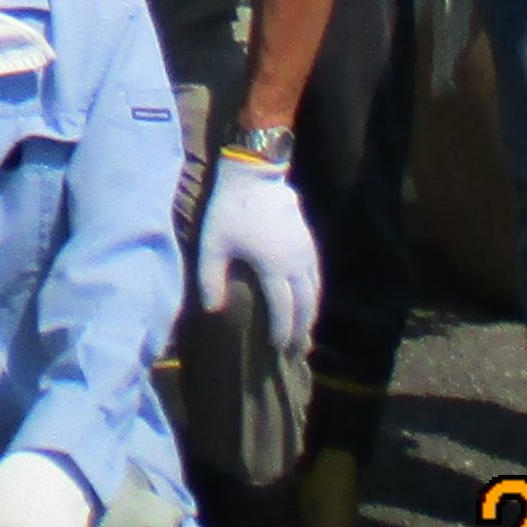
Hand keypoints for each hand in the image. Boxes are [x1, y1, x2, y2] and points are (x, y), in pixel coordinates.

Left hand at [197, 149, 322, 360]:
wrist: (255, 174)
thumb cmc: (230, 210)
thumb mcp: (212, 244)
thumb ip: (210, 278)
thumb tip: (213, 311)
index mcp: (273, 266)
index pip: (283, 309)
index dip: (281, 330)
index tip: (276, 346)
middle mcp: (296, 263)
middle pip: (305, 305)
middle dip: (301, 331)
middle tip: (294, 351)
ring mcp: (306, 252)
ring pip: (314, 292)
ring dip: (311, 315)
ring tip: (304, 335)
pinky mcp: (309, 242)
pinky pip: (316, 277)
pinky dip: (314, 296)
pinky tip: (308, 303)